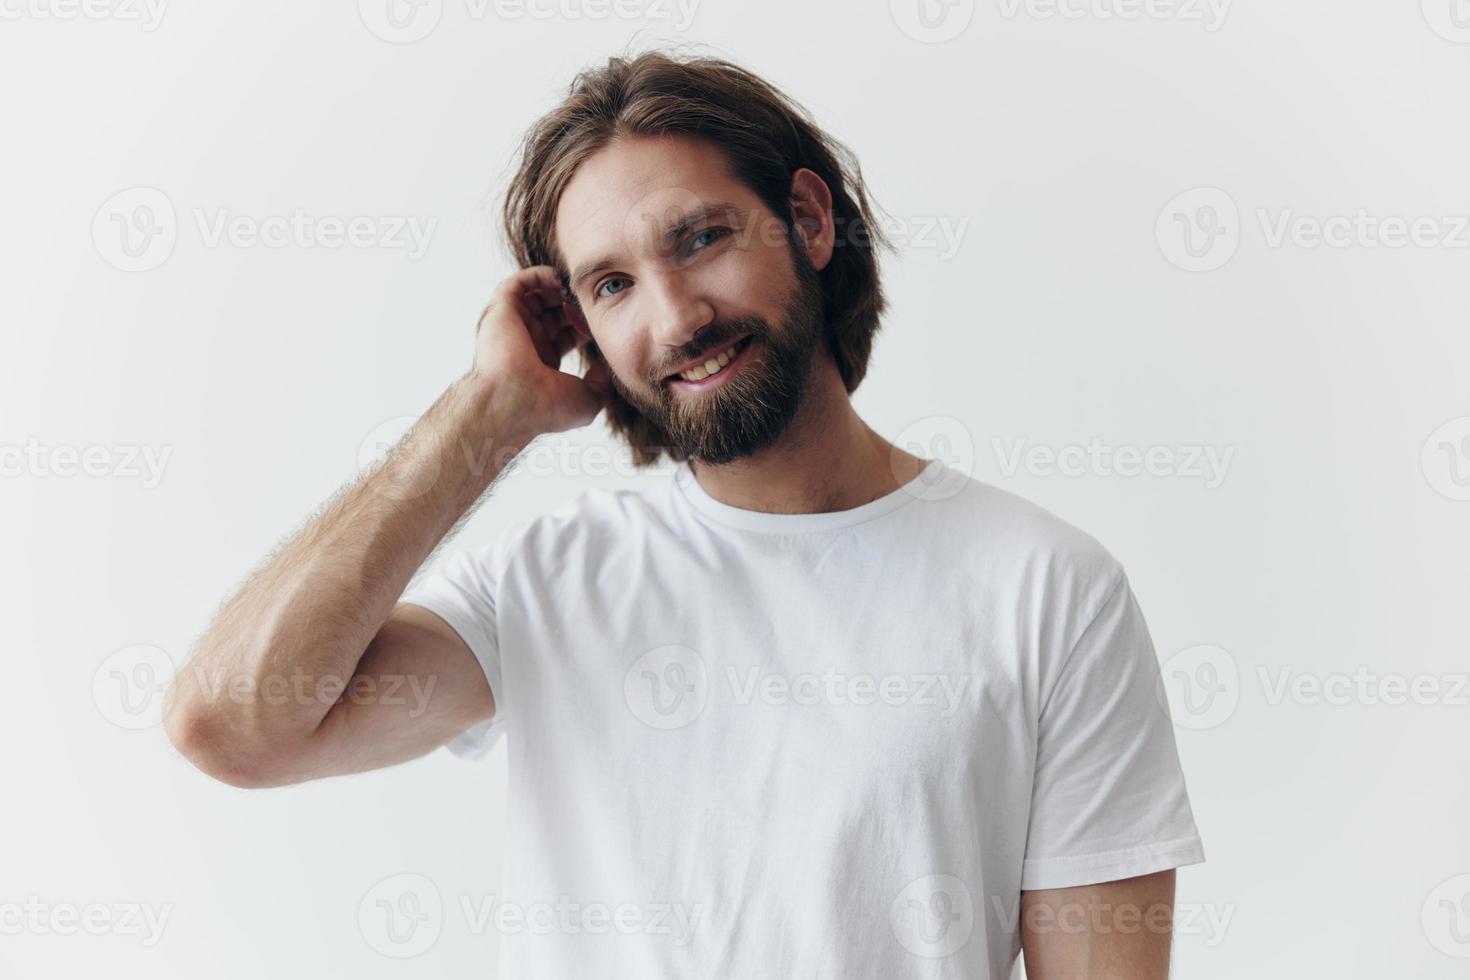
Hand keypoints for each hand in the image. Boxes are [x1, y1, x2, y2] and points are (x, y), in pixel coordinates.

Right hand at [470, 265, 611, 435]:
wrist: (513, 402)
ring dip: (558, 287)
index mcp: (543, 361)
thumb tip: (606, 368)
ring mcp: (512, 326)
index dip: (584, 323)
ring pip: (537, 295)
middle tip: (590, 300)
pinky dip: (538, 275)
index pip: (566, 333)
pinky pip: (518, 283)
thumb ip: (601, 383)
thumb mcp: (587, 400)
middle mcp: (526, 342)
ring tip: (576, 288)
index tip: (600, 320)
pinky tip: (558, 278)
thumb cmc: (546, 408)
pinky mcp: (501, 311)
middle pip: (553, 312)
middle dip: (574, 304)